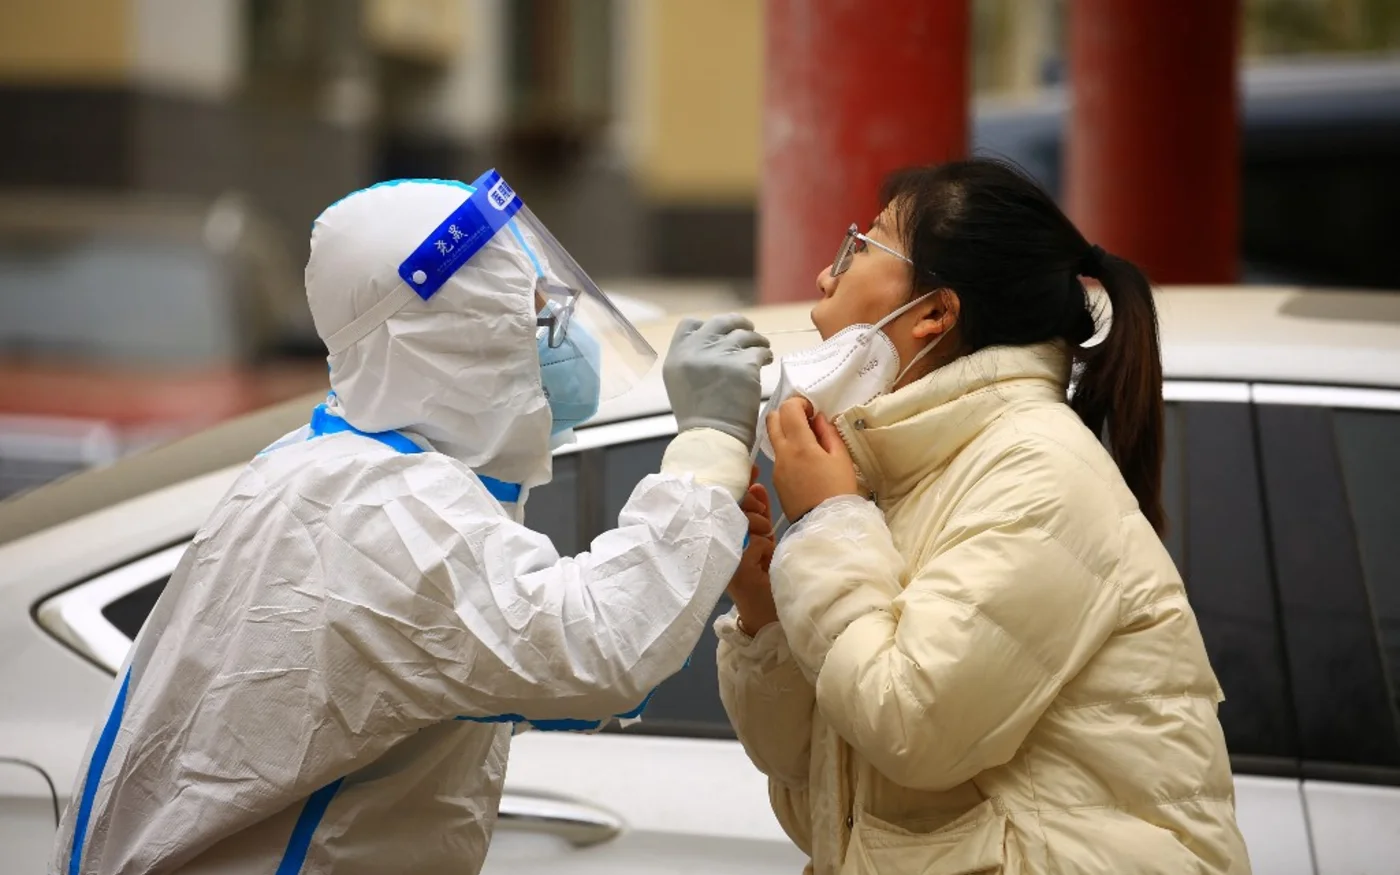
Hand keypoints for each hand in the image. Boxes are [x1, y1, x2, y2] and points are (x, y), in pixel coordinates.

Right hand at [662, 314, 772, 447]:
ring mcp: (720, 355)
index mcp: (677, 355)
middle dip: (737, 323)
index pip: (690, 324)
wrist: (713, 439)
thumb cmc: (699, 419)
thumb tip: (713, 345)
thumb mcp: (680, 383)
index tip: (720, 335)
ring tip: (762, 349)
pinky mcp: (743, 365)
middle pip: (720, 322)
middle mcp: (696, 350)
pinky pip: (760, 350)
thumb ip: (691, 360)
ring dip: (755, 340)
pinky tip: (767, 361)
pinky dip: (765, 353)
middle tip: (748, 330)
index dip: (708, 327)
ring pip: (745, 334)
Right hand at [728, 468, 777, 634]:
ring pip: (743, 521)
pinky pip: (754, 542)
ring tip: (766, 539)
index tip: (752, 469)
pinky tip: (764, 558)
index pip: (729, 499)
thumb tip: (756, 484)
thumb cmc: (764, 572)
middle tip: (763, 516)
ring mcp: (721, 554)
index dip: (742, 484)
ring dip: (760, 526)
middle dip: (753, 505)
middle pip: (733, 506)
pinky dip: (765, 546)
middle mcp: (716, 540)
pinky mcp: (733, 567)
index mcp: (723, 531)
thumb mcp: (764, 536)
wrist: (767, 611)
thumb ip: (759, 511)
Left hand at [767, 397, 860, 520]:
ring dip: (786, 432)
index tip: (812, 411)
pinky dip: (788, 450)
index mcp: (799, 445)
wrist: (825, 525)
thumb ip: (828, 433)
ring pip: (773, 438)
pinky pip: (778, 457)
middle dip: (787, 413)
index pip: (788, 409)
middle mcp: (782, 454)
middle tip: (806, 422)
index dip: (800, 403)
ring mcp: (776, 468)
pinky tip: (805, 462)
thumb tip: (817, 418)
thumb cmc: (838, 491)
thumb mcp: (841, 458)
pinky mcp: (776, 480)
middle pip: (772, 419)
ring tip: (808, 443)